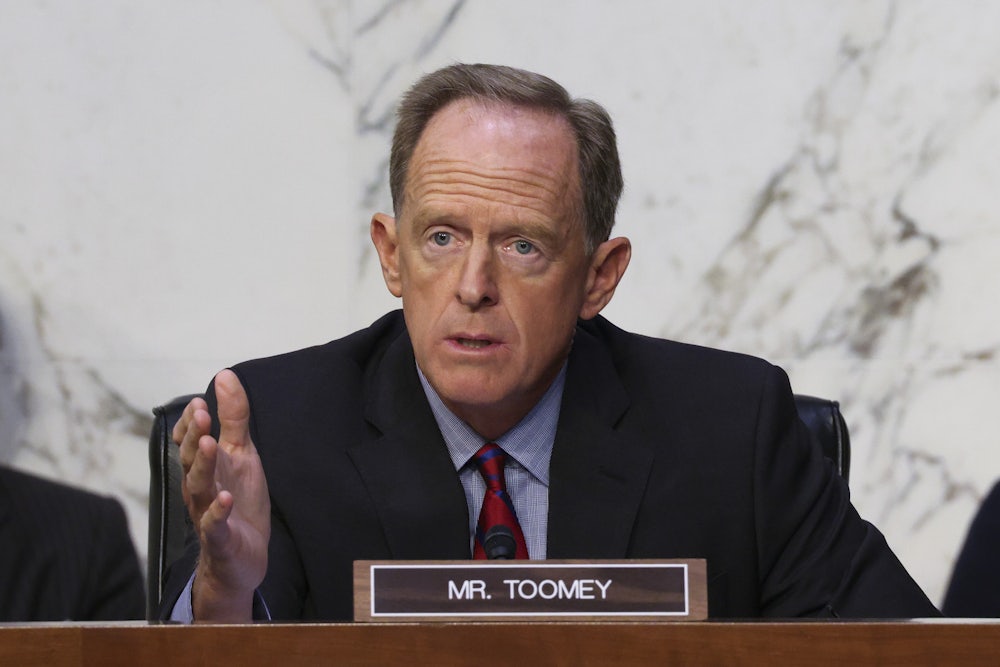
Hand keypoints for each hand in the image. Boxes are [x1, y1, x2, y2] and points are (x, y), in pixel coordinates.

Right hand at [174, 369, 270, 620]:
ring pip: (199, 487)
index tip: (199, 403)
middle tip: (203, 415)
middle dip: (195, 436)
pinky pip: (214, 524)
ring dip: (203, 465)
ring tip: (210, 445)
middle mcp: (201, 487)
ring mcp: (208, 512)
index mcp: (206, 466)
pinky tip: (225, 498)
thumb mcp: (242, 454)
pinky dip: (218, 511)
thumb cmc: (239, 500)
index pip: (190, 440)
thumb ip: (234, 418)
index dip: (193, 422)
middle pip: (191, 459)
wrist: (243, 557)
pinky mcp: (220, 538)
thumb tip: (226, 376)